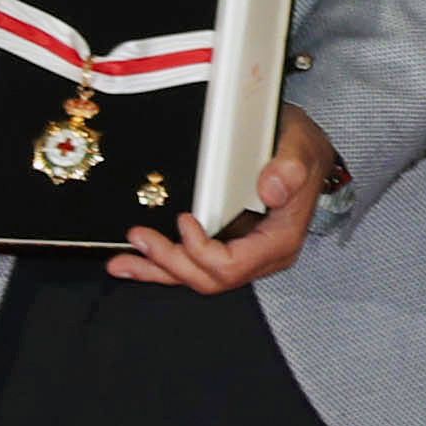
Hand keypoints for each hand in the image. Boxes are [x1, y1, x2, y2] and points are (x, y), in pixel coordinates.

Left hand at [114, 105, 333, 294]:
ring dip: (157, 270)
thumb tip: (270, 189)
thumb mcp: (301, 147)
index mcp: (280, 240)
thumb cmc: (302, 150)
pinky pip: (194, 265)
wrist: (304, 152)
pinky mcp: (228, 247)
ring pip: (197, 278)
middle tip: (139, 237)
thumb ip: (290, 167)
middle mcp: (262, 255)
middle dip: (170, 262)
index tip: (184, 219)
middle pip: (210, 278)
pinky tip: (136, 262)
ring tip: (121, 262)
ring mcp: (245, 254)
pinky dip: (162, 266)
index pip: (234, 266)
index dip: (201, 251)